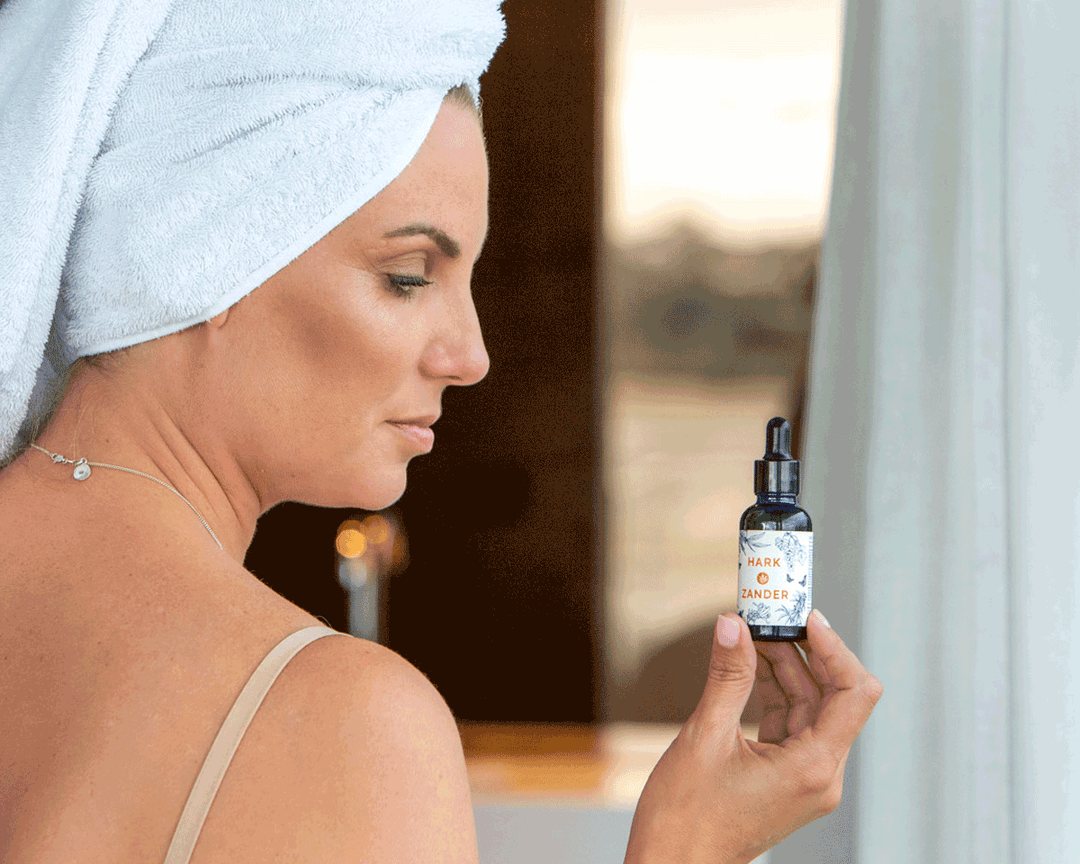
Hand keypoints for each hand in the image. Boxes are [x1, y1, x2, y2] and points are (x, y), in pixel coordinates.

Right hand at [624, 610, 881, 863]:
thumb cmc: (686, 818)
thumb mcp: (705, 736)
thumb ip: (727, 676)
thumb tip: (732, 624)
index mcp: (814, 767)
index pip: (853, 693)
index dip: (835, 648)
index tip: (805, 617)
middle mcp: (820, 774)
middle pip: (832, 696)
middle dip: (804, 651)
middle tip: (774, 614)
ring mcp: (803, 779)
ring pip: (808, 708)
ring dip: (784, 668)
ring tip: (754, 630)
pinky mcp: (784, 779)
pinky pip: (789, 724)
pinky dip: (772, 692)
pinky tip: (748, 665)